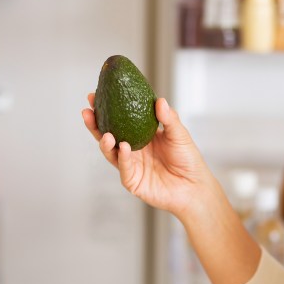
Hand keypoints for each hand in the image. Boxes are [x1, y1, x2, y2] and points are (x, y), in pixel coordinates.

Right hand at [81, 94, 213, 217]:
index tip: (93, 96)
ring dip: (106, 143)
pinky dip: (124, 158)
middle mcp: (132, 150)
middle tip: (88, 111)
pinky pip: (125, 169)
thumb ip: (169, 119)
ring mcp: (131, 166)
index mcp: (140, 135)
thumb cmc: (188, 160)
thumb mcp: (180, 135)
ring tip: (106, 133)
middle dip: (95, 125)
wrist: (195, 186)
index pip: (118, 120)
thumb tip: (160, 100)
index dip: (105, 109)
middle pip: (108, 136)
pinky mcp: (133, 182)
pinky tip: (123, 147)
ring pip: (111, 154)